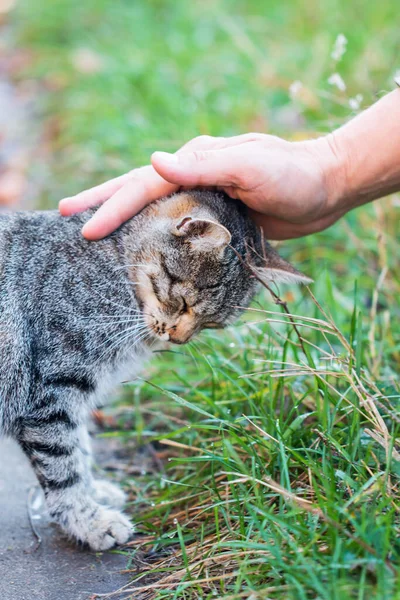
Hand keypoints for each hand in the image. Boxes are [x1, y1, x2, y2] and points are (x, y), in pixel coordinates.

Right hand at [59, 133, 344, 240]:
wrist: (326, 187)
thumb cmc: (293, 175)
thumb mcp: (251, 166)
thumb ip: (205, 165)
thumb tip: (155, 160)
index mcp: (196, 161)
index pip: (145, 184)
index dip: (113, 205)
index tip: (84, 227)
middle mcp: (193, 177)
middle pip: (138, 190)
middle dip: (101, 201)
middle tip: (64, 214)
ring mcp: (203, 197)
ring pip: (153, 209)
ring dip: (121, 218)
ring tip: (91, 230)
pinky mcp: (215, 219)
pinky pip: (176, 229)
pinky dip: (152, 236)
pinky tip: (140, 248)